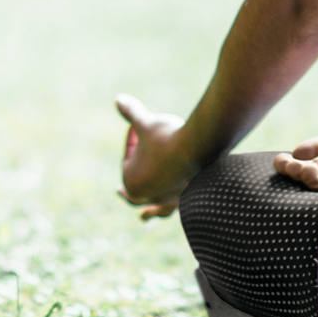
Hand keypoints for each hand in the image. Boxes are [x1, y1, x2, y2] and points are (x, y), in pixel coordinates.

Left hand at [116, 94, 197, 219]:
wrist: (200, 148)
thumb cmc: (168, 137)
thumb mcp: (147, 123)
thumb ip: (132, 113)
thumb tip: (118, 99)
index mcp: (131, 182)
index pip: (128, 159)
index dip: (133, 139)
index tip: (139, 125)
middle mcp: (148, 195)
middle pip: (137, 187)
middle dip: (130, 184)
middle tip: (118, 192)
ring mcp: (168, 199)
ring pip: (156, 208)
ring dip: (150, 212)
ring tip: (145, 217)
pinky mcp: (187, 198)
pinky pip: (177, 206)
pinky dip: (174, 207)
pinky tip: (179, 208)